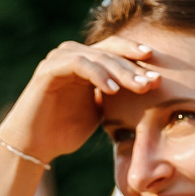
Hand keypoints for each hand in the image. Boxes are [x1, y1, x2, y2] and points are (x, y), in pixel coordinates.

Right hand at [0, 37, 162, 164]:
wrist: (34, 145)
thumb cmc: (66, 130)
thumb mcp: (101, 113)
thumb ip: (119, 99)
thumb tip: (150, 93)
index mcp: (88, 62)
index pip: (117, 50)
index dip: (138, 56)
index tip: (160, 69)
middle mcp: (73, 55)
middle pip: (111, 50)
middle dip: (135, 66)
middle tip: (155, 80)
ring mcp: (59, 59)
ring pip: (97, 56)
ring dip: (120, 70)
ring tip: (140, 86)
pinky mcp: (48, 70)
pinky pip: (77, 64)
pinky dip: (97, 74)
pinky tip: (113, 90)